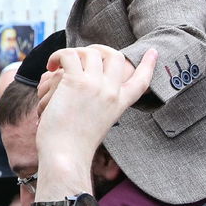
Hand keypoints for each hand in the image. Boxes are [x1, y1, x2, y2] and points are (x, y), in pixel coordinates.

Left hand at [36, 46, 154, 178]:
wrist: (65, 155)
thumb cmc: (74, 146)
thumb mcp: (98, 124)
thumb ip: (100, 107)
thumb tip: (87, 92)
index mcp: (118, 105)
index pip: (141, 81)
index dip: (148, 65)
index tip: (153, 51)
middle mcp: (110, 92)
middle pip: (115, 56)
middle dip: (98, 50)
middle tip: (81, 56)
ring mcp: (94, 86)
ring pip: (90, 52)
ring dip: (73, 53)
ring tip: (60, 65)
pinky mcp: (75, 82)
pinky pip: (69, 55)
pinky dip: (58, 56)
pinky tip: (52, 66)